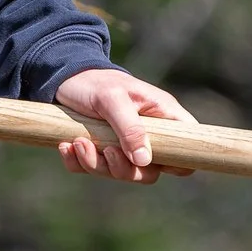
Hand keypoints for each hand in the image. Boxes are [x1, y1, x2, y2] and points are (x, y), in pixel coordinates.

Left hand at [52, 68, 196, 183]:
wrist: (64, 76)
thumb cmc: (96, 82)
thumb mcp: (112, 99)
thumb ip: (130, 128)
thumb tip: (144, 161)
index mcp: (161, 117)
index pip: (187, 147)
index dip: (178, 162)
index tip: (152, 161)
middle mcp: (147, 135)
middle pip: (149, 172)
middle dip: (123, 168)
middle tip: (106, 150)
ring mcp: (123, 146)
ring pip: (120, 173)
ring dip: (95, 165)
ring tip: (78, 143)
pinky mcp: (100, 151)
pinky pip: (92, 170)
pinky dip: (77, 162)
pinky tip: (66, 146)